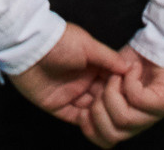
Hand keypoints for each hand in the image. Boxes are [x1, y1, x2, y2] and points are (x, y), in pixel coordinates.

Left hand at [6, 23, 133, 131]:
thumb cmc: (59, 40)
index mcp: (92, 66)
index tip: (134, 95)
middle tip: (124, 111)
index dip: (122, 89)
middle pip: (103, 98)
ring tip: (112, 119)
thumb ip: (108, 57)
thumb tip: (129, 67)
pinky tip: (96, 123)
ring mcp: (70, 94)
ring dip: (101, 115)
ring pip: (91, 111)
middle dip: (113, 105)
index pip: (112, 81)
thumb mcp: (88, 45)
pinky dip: (85, 123)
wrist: (29, 46)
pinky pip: (74, 119)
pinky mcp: (56, 105)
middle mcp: (82, 81)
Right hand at [84, 54, 163, 145]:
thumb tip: (79, 108)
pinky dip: (130, 81)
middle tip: (101, 87)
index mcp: (125, 121)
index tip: (82, 109)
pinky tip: (132, 70)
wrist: (161, 48)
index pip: (105, 141)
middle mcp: (140, 123)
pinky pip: (138, 99)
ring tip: (116, 76)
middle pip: (111, 135)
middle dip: (98, 110)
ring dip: (112, 93)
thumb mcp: (108, 80)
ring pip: (123, 119)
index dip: (89, 129)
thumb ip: (97, 95)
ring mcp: (154, 115)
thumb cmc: (134, 64)